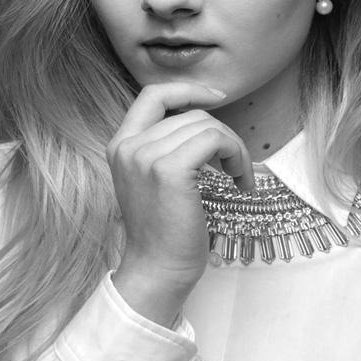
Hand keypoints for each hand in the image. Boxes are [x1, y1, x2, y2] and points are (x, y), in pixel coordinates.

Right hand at [107, 82, 253, 326]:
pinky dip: (235, 156)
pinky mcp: (168, 170)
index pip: (153, 94)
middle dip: (223, 134)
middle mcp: (128, 145)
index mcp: (121, 143)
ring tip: (239, 177)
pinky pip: (214, 140)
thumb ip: (164, 145)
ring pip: (206, 125)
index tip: (217, 97)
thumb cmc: (163, 230)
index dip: (188, 89)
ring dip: (233, 148)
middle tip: (236, 166)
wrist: (157, 271)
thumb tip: (205, 120)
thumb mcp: (152, 178)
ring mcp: (145, 156)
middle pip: (190, 113)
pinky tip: (239, 181)